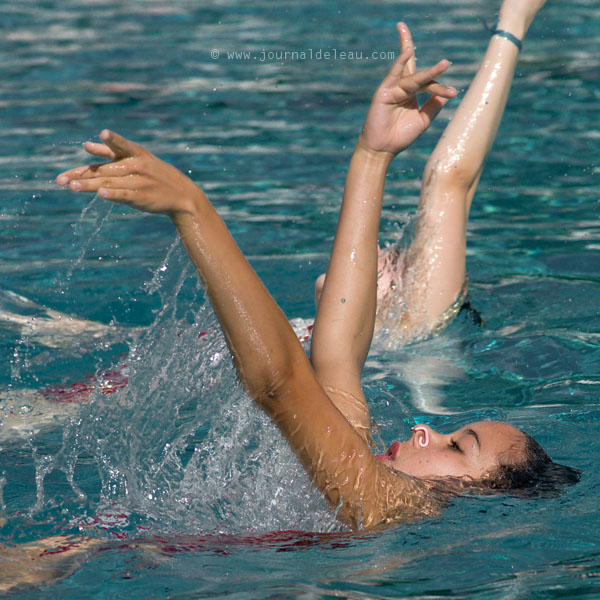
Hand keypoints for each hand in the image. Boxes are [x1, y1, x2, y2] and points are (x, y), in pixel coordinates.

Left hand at [56, 130, 203, 214]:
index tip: (103, 134)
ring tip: (71, 187)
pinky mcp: (142, 197)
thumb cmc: (155, 174)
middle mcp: (136, 166)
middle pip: (103, 170)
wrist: (181, 194)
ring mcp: (139, 182)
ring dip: (89, 185)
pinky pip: (125, 195)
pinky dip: (113, 194)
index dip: (111, 141)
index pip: (119, 146)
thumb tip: (86, 145)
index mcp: (134, 153)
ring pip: (109, 183)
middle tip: (60, 179)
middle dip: (81, 175)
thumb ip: (111, 152)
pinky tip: (101, 194)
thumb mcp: (138, 158)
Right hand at [358, 23, 456, 156]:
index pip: (428, 84)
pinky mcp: (384, 92)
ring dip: (428, 73)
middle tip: (447, 63)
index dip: (441, 88)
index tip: (453, 93)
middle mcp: (402, 89)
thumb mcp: (422, 120)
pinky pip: (393, 75)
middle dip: (432, 69)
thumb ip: (433, 106)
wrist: (383, 150)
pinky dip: (400, 63)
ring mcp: (393, 89)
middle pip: (418, 72)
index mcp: (411, 94)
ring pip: (413, 77)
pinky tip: (408, 51)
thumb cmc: (400, 137)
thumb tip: (447, 94)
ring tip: (444, 65)